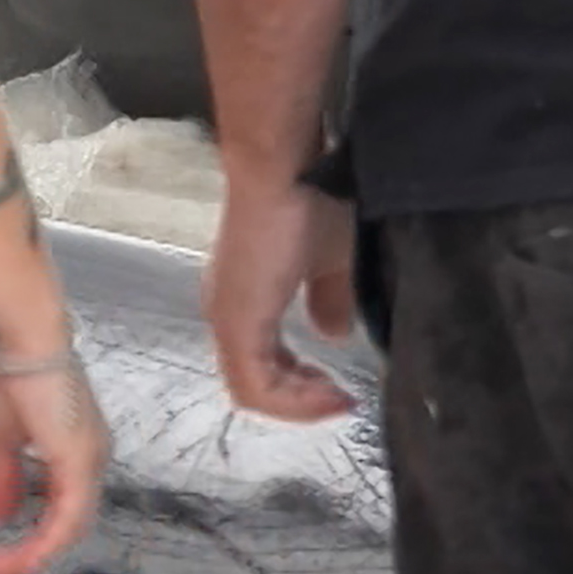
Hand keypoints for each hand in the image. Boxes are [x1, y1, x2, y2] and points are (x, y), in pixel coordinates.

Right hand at [0, 341, 107, 573]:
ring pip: (70, 528)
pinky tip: (15, 559)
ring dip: (32, 556)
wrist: (21, 342)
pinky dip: (41, 543)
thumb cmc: (11, 377)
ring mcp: (91, 461)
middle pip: (70, 524)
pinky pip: (67, 518)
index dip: (34, 538)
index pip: (63, 508)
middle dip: (31, 555)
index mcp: (77, 452)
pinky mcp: (81, 462)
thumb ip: (4, 478)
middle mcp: (93, 459)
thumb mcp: (1, 437)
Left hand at [205, 174, 359, 420]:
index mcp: (247, 303)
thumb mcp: (331, 260)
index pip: (265, 369)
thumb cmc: (309, 203)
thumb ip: (331, 300)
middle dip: (303, 402)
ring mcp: (227, 319)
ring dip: (298, 403)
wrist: (286, 170)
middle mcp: (227, 315)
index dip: (303, 390)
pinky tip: (326, 393)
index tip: (344, 392)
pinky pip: (254, 383)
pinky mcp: (235, 321)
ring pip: (253, 389)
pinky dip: (290, 399)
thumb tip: (334, 334)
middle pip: (257, 386)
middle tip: (343, 402)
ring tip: (338, 400)